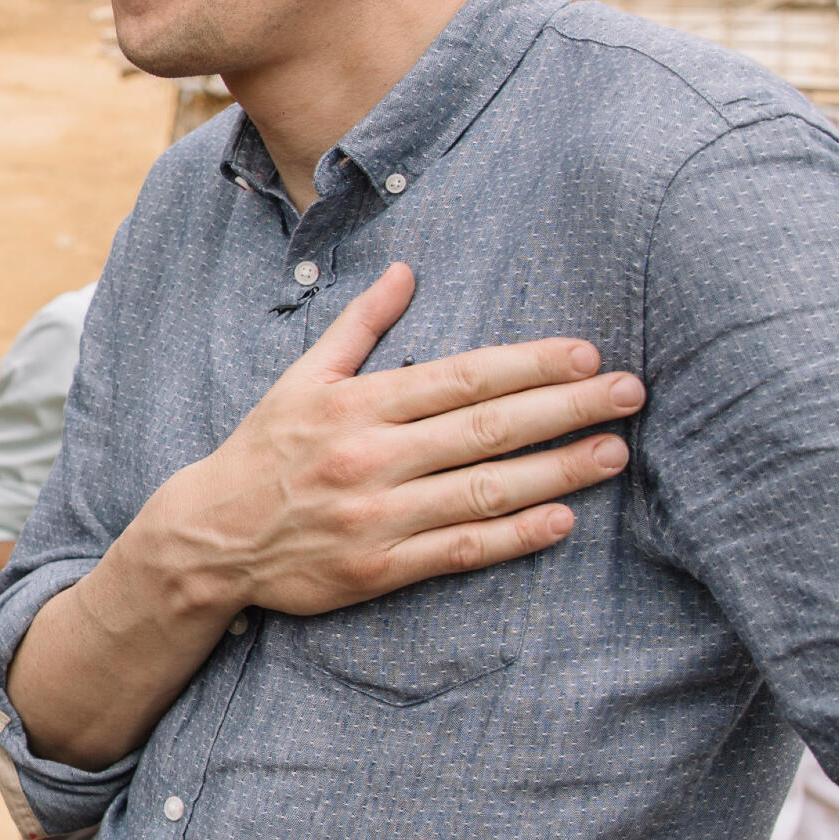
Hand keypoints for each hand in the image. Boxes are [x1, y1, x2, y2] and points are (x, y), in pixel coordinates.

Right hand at [144, 262, 642, 619]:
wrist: (207, 537)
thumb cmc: (264, 451)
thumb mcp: (301, 378)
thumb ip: (360, 326)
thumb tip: (407, 270)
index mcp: (357, 405)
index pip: (462, 378)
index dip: (530, 364)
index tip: (587, 354)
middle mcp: (370, 457)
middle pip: (487, 429)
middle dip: (566, 408)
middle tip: (631, 393)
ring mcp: (376, 516)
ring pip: (483, 491)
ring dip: (558, 471)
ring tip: (615, 453)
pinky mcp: (377, 569)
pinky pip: (458, 551)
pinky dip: (513, 537)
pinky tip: (562, 521)